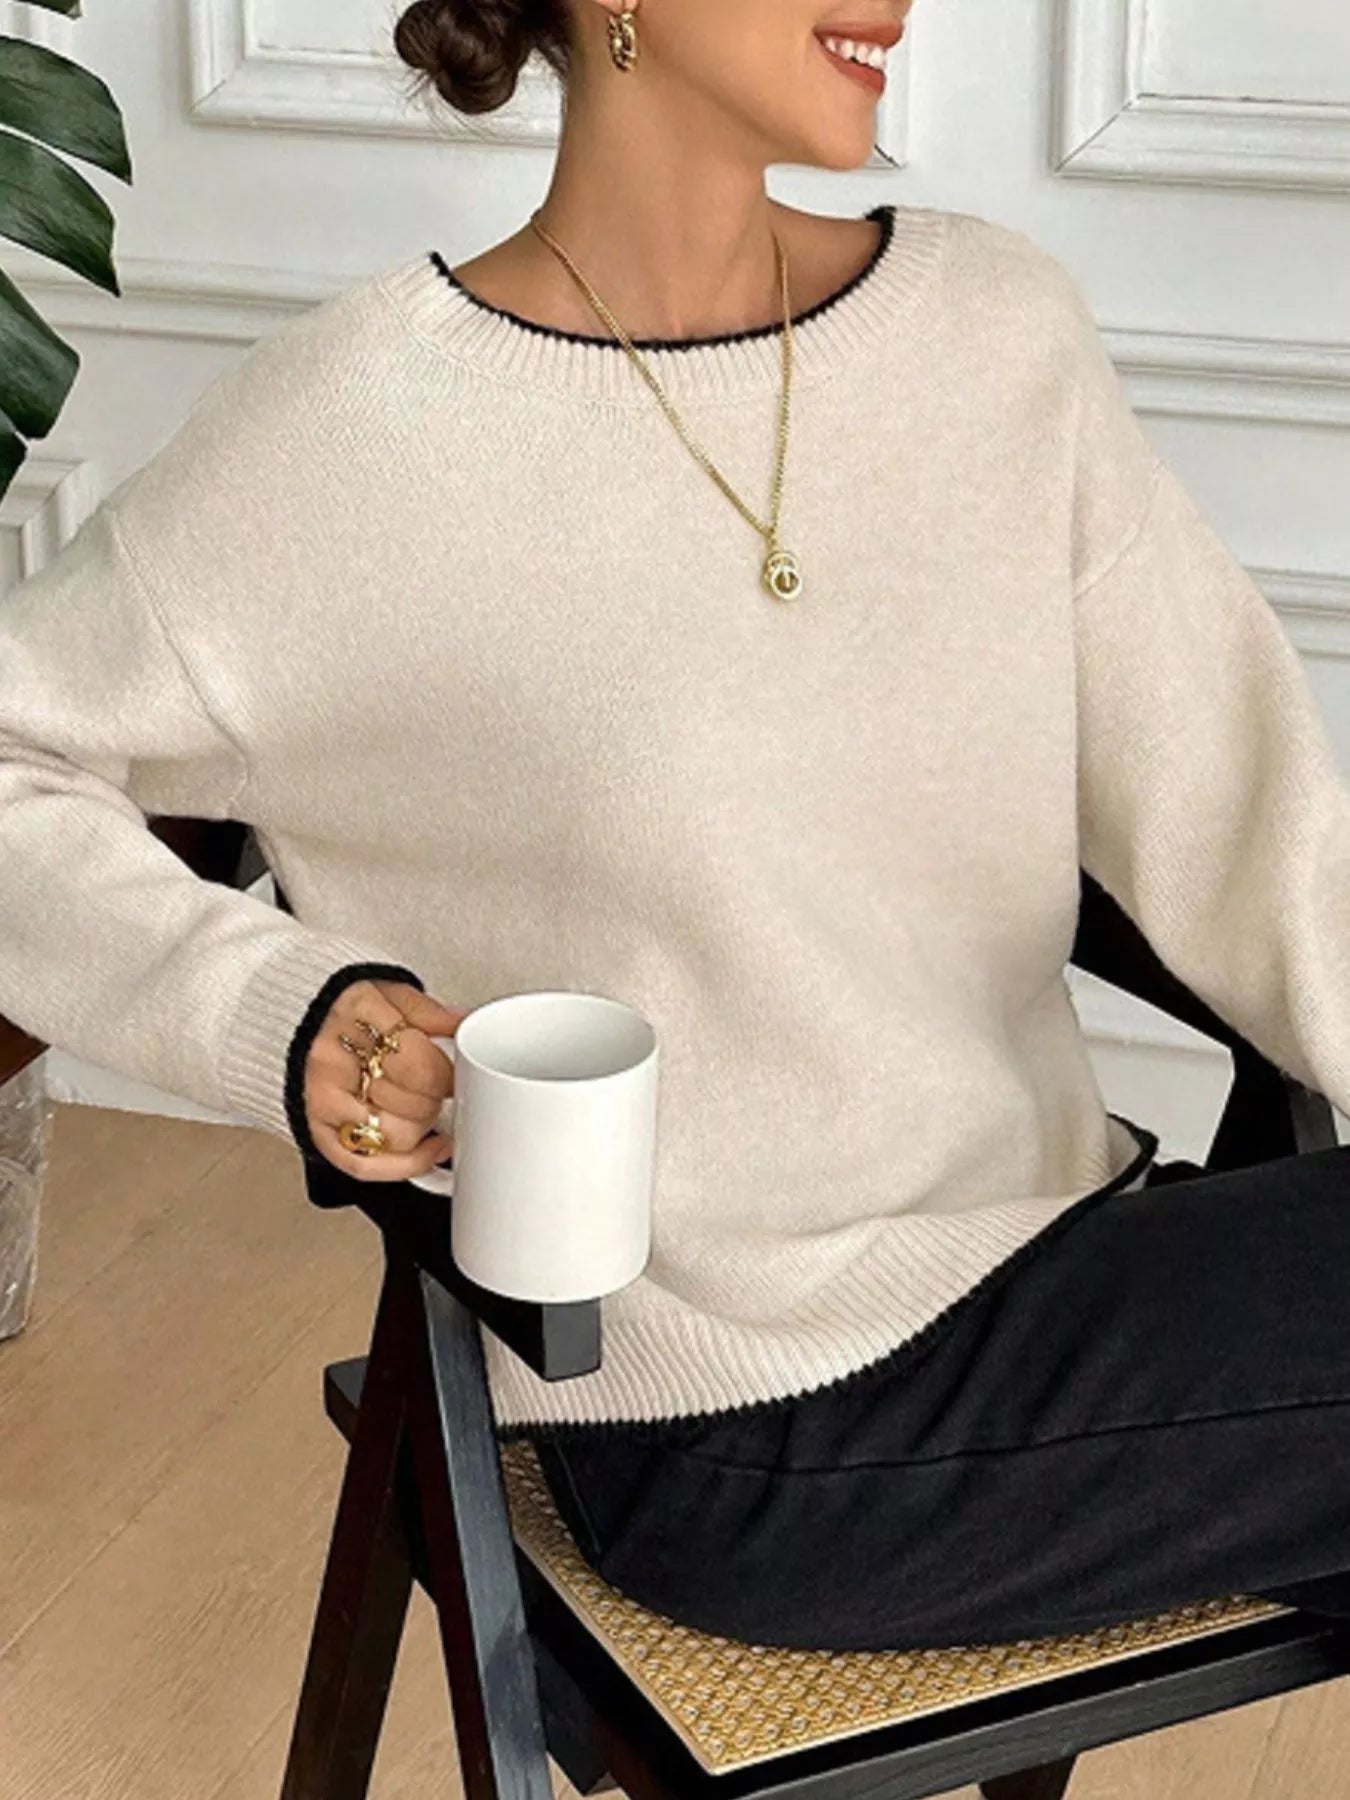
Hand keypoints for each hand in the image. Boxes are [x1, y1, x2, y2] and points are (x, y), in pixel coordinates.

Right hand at [303, 976, 466, 1181]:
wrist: (279, 1021)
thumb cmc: (336, 1008)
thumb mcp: (385, 990)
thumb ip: (427, 1010)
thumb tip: (464, 1023)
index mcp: (355, 1016)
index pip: (420, 1066)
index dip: (449, 1077)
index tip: (458, 1075)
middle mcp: (333, 1059)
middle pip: (411, 1103)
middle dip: (437, 1097)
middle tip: (436, 1085)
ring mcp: (321, 1100)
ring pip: (395, 1137)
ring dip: (423, 1127)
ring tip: (423, 1107)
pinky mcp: (316, 1130)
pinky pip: (365, 1165)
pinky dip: (405, 1165)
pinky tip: (427, 1149)